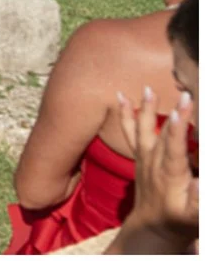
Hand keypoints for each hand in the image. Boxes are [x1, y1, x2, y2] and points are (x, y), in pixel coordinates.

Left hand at [118, 86, 197, 243]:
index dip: (179, 128)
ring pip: (144, 129)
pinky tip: (121, 96)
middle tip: (185, 92)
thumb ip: (200, 199)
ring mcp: (144, 158)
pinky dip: (125, 114)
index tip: (183, 108)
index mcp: (170, 175)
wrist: (152, 228)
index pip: (175, 147)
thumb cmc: (179, 222)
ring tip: (148, 89)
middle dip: (174, 113)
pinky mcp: (140, 156)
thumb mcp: (195, 217)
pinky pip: (129, 133)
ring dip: (147, 108)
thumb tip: (199, 180)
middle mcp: (154, 162)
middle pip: (164, 133)